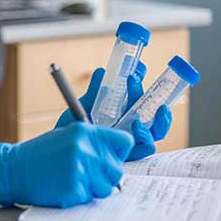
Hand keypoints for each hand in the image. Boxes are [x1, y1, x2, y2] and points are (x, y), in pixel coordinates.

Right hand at [0, 122, 133, 207]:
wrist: (13, 169)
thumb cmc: (38, 155)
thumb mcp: (66, 137)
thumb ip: (91, 144)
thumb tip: (114, 156)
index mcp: (85, 132)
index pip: (124, 142)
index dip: (118, 153)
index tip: (110, 159)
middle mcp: (85, 148)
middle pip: (117, 170)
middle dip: (105, 177)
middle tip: (87, 176)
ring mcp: (80, 169)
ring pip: (106, 188)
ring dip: (92, 189)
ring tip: (72, 181)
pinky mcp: (73, 188)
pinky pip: (88, 198)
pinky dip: (78, 197)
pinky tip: (62, 187)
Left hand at [54, 63, 171, 160]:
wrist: (61, 149)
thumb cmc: (74, 130)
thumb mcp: (82, 107)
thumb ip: (94, 92)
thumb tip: (102, 72)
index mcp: (122, 111)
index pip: (139, 96)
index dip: (142, 82)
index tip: (139, 67)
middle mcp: (130, 125)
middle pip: (153, 113)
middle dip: (158, 98)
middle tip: (150, 90)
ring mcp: (130, 140)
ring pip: (155, 130)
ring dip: (156, 119)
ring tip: (148, 112)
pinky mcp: (128, 154)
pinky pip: (145, 148)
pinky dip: (146, 138)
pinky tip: (136, 127)